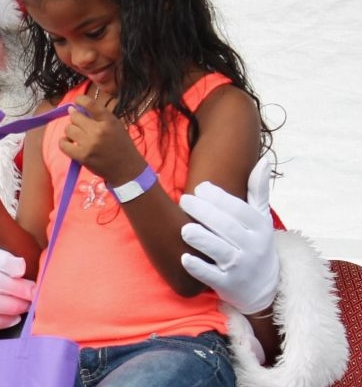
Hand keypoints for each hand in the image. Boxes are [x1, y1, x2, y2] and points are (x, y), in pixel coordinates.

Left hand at [60, 95, 143, 183]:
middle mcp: (98, 131)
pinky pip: (63, 144)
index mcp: (109, 121)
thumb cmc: (121, 146)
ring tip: (77, 136)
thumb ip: (99, 116)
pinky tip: (69, 143)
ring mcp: (89, 144)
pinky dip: (64, 142)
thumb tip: (75, 109)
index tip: (77, 101)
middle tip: (80, 125)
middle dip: (76, 119)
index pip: (90, 104)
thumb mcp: (116, 125)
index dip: (80, 100)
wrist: (126, 169)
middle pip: (75, 117)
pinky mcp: (82, 156)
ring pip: (68, 129)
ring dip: (71, 131)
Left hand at [179, 157, 278, 314]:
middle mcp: (252, 247)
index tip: (200, 188)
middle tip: (184, 200)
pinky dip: (199, 269)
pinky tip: (184, 258)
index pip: (239, 210)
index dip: (220, 198)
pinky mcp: (228, 285)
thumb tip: (263, 160)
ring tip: (185, 229)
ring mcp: (240, 268)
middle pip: (227, 228)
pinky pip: (212, 277)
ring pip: (220, 251)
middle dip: (205, 213)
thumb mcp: (261, 218)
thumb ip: (259, 191)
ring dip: (202, 239)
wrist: (264, 288)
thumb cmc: (255, 243)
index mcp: (259, 227)